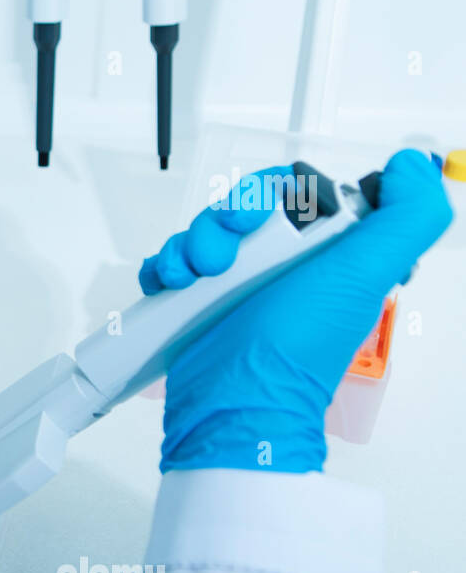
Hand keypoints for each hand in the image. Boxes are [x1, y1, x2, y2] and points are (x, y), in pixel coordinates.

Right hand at [140, 150, 452, 472]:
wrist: (235, 405)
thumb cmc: (295, 351)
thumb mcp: (363, 276)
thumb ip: (407, 216)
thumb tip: (409, 167)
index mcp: (321, 253)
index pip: (290, 191)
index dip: (265, 191)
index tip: (253, 216)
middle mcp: (278, 268)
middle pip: (238, 209)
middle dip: (218, 222)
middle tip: (217, 258)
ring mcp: (233, 288)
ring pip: (200, 234)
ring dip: (187, 246)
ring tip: (190, 279)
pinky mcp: (194, 307)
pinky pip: (170, 266)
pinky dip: (163, 269)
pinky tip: (169, 286)